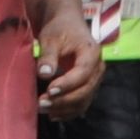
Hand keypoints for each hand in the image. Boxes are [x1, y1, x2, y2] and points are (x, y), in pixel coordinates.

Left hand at [32, 4, 102, 119]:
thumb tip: (44, 73)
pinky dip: (68, 111)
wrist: (67, 24)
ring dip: (64, 108)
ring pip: (84, 100)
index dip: (67, 84)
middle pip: (85, 90)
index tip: (49, 90)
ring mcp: (95, 79)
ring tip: (43, 110)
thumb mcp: (50, 38)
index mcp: (92, 53)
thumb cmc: (59, 29)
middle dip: (63, 100)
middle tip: (41, 103)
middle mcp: (98, 68)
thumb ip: (48, 55)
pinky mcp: (88, 86)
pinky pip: (82, 103)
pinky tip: (53, 114)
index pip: (82, 73)